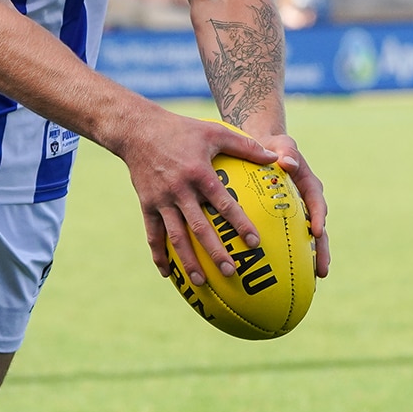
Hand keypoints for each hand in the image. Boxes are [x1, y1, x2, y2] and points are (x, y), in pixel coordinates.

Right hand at [120, 112, 274, 284]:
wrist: (137, 130)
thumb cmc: (181, 129)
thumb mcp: (215, 131)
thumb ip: (246, 146)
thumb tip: (275, 159)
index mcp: (199, 173)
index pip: (223, 204)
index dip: (239, 224)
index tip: (254, 242)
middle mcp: (180, 190)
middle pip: (199, 227)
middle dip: (215, 252)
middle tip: (232, 272)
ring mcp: (161, 200)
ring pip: (175, 237)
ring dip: (187, 261)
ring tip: (201, 282)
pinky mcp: (147, 205)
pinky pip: (152, 235)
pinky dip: (158, 255)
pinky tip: (167, 274)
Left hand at [259, 132, 330, 277]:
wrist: (268, 150)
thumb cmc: (274, 147)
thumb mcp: (282, 145)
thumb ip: (286, 151)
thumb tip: (287, 162)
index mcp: (310, 185)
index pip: (317, 202)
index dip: (318, 217)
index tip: (317, 231)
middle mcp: (309, 203)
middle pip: (319, 229)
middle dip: (322, 250)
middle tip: (322, 271)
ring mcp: (301, 214)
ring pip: (309, 240)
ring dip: (312, 258)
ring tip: (313, 281)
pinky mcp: (290, 221)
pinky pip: (293, 239)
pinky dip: (295, 256)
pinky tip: (288, 276)